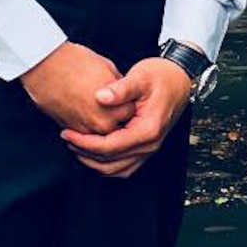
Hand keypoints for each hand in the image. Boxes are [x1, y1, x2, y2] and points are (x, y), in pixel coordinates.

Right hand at [20, 42, 131, 136]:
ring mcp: (85, 130)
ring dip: (100, 125)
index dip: (127, 104)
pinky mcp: (69, 130)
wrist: (46, 66)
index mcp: (116, 109)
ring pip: (100, 135)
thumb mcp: (109, 70)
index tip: (123, 98)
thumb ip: (119, 89)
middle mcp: (103, 124)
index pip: (130, 114)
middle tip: (109, 104)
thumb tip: (123, 96)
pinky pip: (83, 135)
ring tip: (94, 107)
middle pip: (117, 127)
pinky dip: (85, 128)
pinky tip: (83, 112)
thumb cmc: (77, 63)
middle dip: (115, 117)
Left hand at [60, 57, 194, 179]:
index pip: (109, 146)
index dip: (84, 142)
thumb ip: (120, 88)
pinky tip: (92, 152)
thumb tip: (100, 96)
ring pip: (117, 170)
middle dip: (85, 153)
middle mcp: (150, 145)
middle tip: (66, 138)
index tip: (67, 133)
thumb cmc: (161, 76)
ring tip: (75, 147)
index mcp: (147, 130)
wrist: (179, 79)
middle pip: (111, 163)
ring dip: (94, 162)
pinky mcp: (146, 148)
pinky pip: (124, 167)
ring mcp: (150, 149)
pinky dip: (106, 164)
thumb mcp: (140, 77)